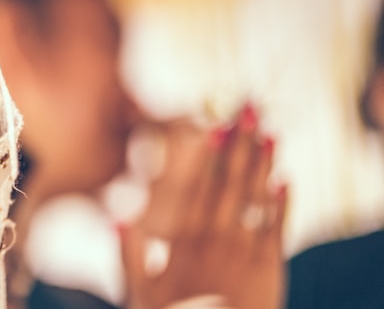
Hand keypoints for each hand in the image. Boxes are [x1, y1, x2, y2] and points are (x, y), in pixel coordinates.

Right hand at [121, 106, 285, 308]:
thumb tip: (115, 216)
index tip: (211, 125)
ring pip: (254, 199)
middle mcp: (213, 239)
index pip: (193, 187)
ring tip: (270, 134)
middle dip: (240, 144)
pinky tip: (285, 181)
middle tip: (249, 110)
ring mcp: (243, 252)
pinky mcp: (268, 269)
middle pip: (227, 182)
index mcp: (181, 241)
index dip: (205, 155)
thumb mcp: (138, 294)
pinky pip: (276, 230)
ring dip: (264, 165)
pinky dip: (282, 205)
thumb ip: (130, 254)